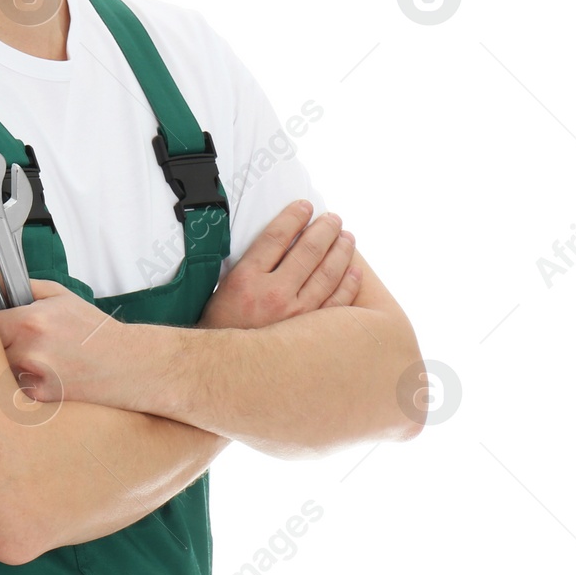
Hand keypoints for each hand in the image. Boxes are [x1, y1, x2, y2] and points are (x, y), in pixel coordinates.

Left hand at [0, 278, 121, 405]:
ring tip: (34, 354)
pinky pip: (15, 384)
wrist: (128, 365)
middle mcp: (28, 351)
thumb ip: (25, 287)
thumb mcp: (62, 297)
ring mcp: (33, 377)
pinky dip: (23, 377)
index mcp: (30, 322)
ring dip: (7, 360)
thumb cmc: (95, 330)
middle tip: (10, 338)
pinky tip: (44, 370)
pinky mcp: (39, 396)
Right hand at [198, 201, 358, 330]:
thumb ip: (248, 264)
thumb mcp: (223, 288)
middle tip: (333, 218)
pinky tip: (355, 270)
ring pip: (328, 274)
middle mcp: (272, 294)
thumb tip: (276, 240)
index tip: (305, 206)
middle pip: (308, 251)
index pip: (276, 236)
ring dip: (341, 251)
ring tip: (347, 236)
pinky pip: (337, 303)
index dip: (294, 216)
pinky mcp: (310, 333)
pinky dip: (349, 283)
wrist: (223, 368)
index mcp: (246, 279)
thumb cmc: (221, 325)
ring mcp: (295, 315)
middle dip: (324, 229)